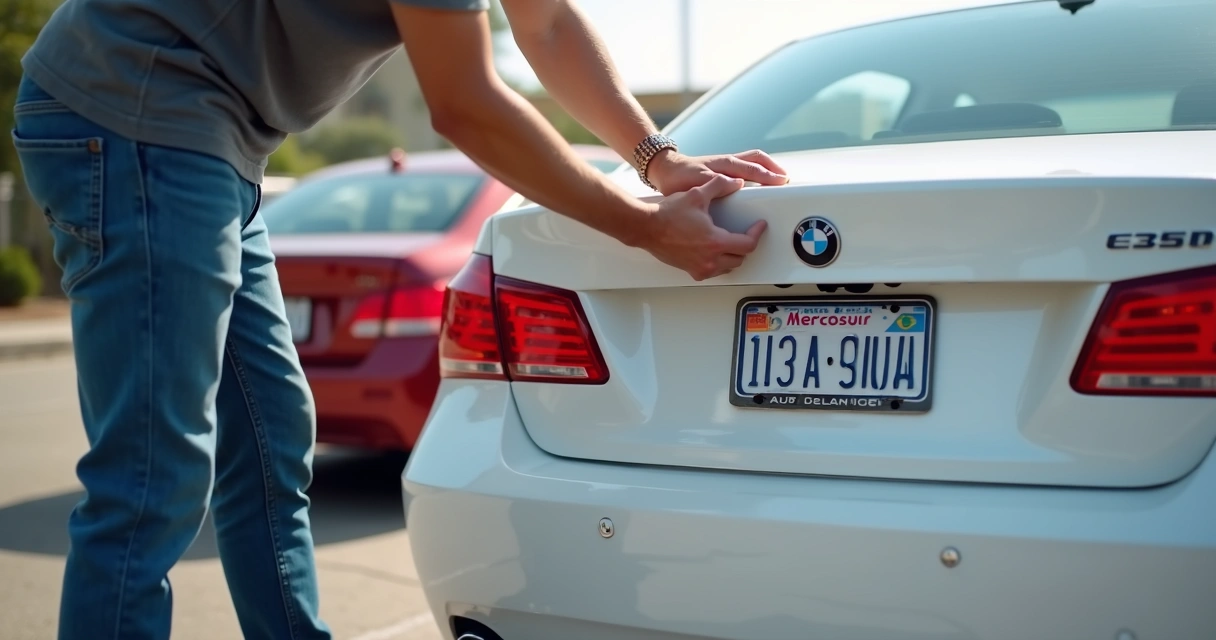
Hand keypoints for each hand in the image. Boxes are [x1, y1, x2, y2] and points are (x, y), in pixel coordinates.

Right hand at [634, 174, 766, 280]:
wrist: (646, 227)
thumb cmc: (668, 214)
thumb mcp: (697, 194)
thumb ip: (719, 186)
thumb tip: (735, 182)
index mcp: (715, 242)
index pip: (747, 244)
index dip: (756, 234)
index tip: (759, 226)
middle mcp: (710, 259)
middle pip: (740, 259)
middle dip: (745, 246)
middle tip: (745, 234)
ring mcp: (699, 267)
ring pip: (727, 268)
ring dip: (732, 257)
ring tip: (731, 244)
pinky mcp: (690, 270)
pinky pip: (712, 272)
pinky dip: (717, 264)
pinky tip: (714, 254)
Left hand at [646, 148, 788, 195]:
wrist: (663, 170)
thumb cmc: (678, 178)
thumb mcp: (696, 183)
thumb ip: (716, 183)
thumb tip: (739, 183)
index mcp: (725, 165)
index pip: (753, 168)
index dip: (769, 176)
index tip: (783, 182)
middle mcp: (728, 161)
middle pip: (758, 158)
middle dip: (775, 167)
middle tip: (787, 179)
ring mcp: (726, 163)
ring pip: (753, 159)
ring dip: (769, 166)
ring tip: (780, 177)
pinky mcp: (722, 167)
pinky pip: (746, 164)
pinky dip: (759, 168)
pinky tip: (760, 178)